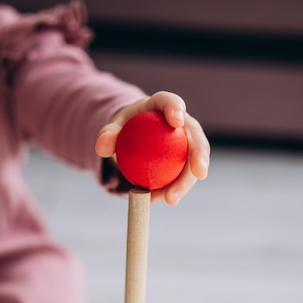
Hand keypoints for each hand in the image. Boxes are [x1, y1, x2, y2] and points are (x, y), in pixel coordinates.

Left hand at [95, 91, 209, 204]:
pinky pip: (182, 178)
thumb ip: (107, 134)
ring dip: (185, 183)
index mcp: (163, 106)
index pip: (171, 103)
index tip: (176, 122)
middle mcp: (182, 124)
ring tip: (171, 199)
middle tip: (199, 173)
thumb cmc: (126, 130)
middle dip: (199, 155)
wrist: (134, 140)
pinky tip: (161, 200)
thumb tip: (102, 147)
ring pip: (193, 163)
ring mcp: (187, 144)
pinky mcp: (185, 163)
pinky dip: (173, 190)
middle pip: (195, 137)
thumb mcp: (114, 129)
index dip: (176, 109)